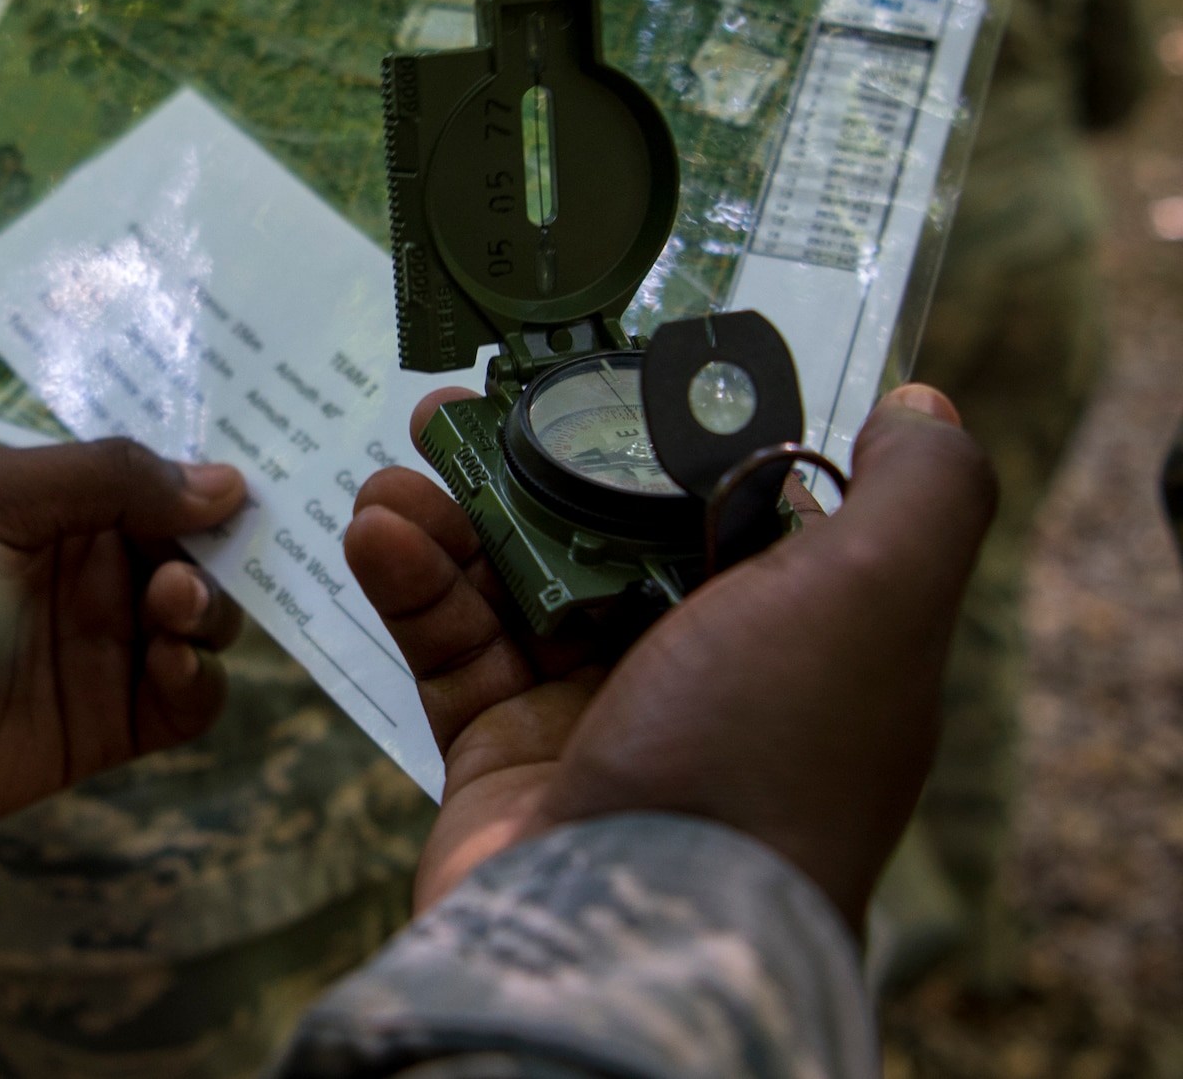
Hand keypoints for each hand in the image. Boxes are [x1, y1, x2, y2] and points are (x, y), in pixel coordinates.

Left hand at [0, 438, 245, 841]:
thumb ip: (107, 479)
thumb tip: (226, 483)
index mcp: (60, 503)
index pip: (163, 486)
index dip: (210, 486)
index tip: (249, 491)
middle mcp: (87, 572)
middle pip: (197, 555)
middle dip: (218, 553)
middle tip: (182, 565)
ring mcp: (97, 650)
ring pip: (203, 625)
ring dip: (212, 611)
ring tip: (174, 605)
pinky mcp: (98, 728)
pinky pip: (184, 705)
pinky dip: (200, 683)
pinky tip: (171, 664)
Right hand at [344, 385, 994, 928]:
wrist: (627, 936)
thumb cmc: (761, 756)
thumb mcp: (878, 599)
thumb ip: (920, 492)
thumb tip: (922, 406)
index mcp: (800, 633)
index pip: (735, 504)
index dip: (668, 429)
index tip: (601, 361)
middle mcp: (703, 674)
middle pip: (606, 532)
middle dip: (532, 459)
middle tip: (463, 400)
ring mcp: (596, 716)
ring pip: (513, 583)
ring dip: (451, 512)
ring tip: (400, 460)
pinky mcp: (503, 757)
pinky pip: (451, 649)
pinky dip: (411, 584)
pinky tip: (375, 527)